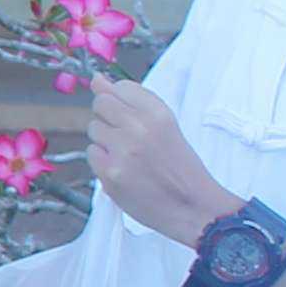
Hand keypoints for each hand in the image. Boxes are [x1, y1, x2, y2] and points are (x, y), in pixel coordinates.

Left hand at [86, 79, 232, 245]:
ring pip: (93, 129)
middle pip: (101, 104)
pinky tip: (122, 169)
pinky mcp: (110, 173)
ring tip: (128, 155)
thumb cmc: (180, 166)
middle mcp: (139, 128)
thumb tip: (98, 79)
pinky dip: (102, 160)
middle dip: (108, 116)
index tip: (131, 114)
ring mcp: (122, 151)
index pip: (120, 87)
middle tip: (126, 135)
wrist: (193, 206)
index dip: (121, 100)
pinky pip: (92, 153)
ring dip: (105, 140)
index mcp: (159, 114)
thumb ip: (132, 102)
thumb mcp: (165, 127)